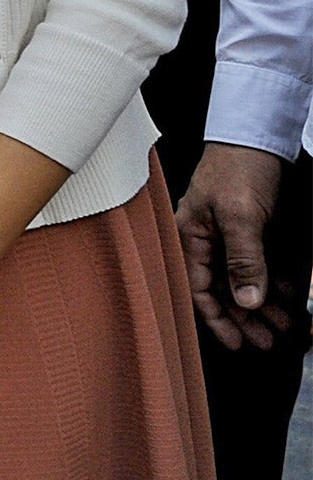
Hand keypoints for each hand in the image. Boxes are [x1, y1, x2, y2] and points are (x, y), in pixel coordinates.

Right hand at [178, 142, 295, 349]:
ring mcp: (227, 235)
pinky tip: (290, 296)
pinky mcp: (248, 230)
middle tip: (270, 340)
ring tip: (286, 323)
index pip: (198, 289)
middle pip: (221, 290)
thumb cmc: (238, 168)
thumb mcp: (242, 217)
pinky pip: (258, 266)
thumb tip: (247, 302)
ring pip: (242, 281)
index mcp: (190, 236)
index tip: (240, 344)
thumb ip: (244, 261)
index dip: (218, 320)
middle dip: (246, 318)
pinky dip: (274, 283)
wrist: (257, 136)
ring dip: (264, 304)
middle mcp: (206, 239)